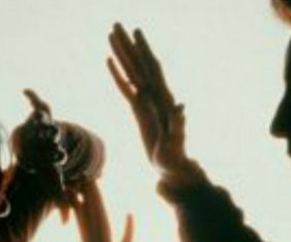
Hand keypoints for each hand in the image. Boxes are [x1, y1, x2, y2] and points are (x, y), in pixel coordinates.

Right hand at [72, 182, 132, 241]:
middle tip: (84, 177)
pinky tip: (130, 214)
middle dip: (88, 198)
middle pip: (90, 219)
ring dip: (97, 204)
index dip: (82, 207)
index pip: (83, 226)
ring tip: (94, 185)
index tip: (78, 190)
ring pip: (100, 225)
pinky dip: (127, 231)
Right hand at [108, 23, 198, 184]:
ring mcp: (146, 101)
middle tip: (116, 24)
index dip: (143, 51)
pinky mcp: (139, 109)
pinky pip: (125, 87)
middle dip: (128, 44)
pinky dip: (117, 73)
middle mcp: (154, 96)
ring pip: (131, 71)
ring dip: (121, 53)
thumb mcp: (176, 142)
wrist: (172, 169)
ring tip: (111, 34)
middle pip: (138, 64)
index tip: (136, 32)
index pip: (151, 69)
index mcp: (162, 99)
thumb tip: (181, 106)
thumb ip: (179, 124)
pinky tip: (110, 62)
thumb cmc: (175, 159)